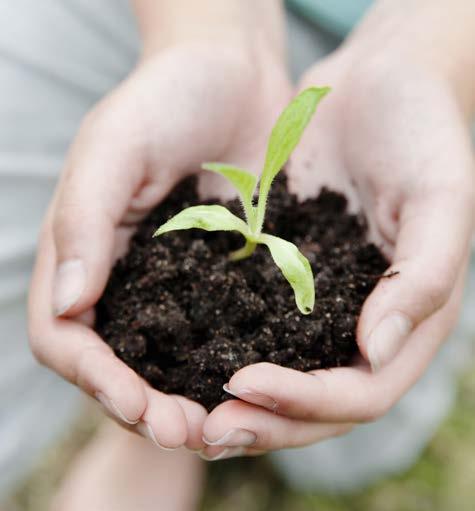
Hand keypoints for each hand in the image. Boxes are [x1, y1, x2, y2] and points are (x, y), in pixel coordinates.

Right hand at [28, 40, 290, 449]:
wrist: (233, 75)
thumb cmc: (166, 97)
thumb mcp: (115, 147)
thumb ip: (85, 222)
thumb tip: (70, 304)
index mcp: (84, 253)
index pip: (66, 337)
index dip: (94, 378)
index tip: (136, 404)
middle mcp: (125, 278)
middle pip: (118, 364)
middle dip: (145, 406)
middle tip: (188, 432)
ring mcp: (175, 281)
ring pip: (169, 361)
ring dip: (189, 400)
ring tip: (222, 425)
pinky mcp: (223, 275)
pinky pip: (220, 331)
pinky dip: (229, 364)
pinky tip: (259, 381)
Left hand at [200, 49, 474, 458]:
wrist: (379, 86)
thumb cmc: (422, 133)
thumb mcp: (440, 198)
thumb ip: (423, 276)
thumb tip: (376, 349)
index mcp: (406, 319)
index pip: (362, 390)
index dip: (308, 401)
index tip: (247, 383)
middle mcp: (360, 323)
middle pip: (315, 402)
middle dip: (264, 420)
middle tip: (206, 429)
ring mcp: (319, 302)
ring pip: (279, 372)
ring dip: (236, 400)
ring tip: (185, 411)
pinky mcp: (282, 274)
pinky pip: (251, 322)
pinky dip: (221, 345)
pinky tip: (181, 351)